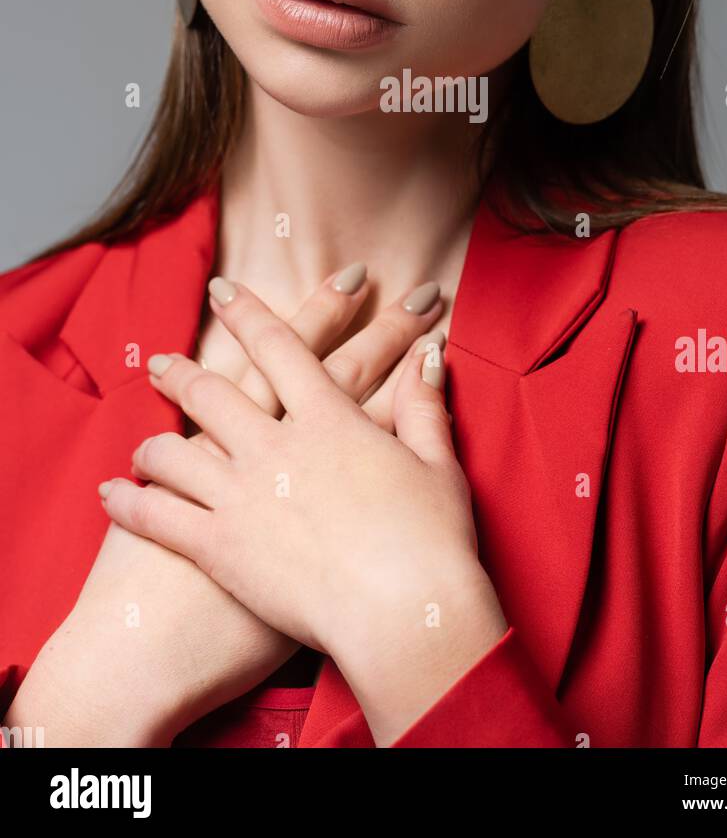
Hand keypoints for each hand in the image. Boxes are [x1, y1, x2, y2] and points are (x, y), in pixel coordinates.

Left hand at [99, 280, 508, 745]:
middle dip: (181, 372)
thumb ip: (423, 406)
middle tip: (160, 360)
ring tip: (141, 440)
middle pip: (212, 394)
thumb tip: (427, 356)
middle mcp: (275, 447)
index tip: (222, 292)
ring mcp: (241, 496)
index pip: (279, 348)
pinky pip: (158, 516)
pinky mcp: (220, 548)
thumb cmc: (432, 543)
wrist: (403, 614)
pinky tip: (111, 494)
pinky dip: (129, 502)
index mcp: (329, 419)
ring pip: (175, 451)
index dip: (247, 314)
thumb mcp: (436, 464)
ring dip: (152, 441)